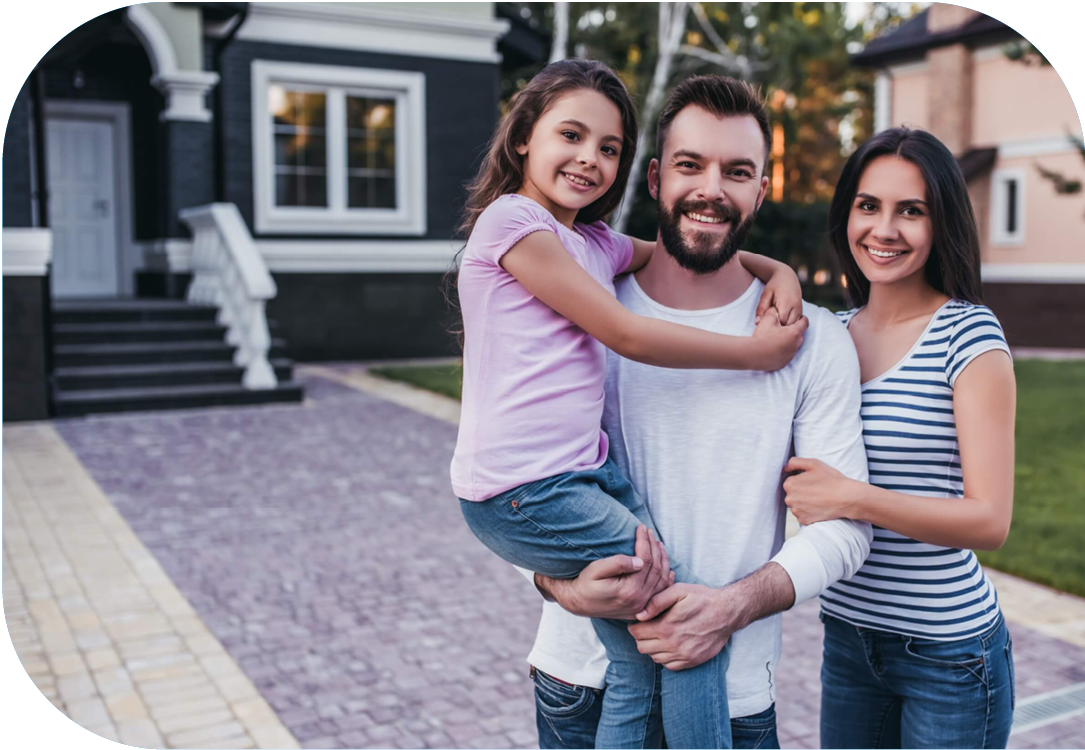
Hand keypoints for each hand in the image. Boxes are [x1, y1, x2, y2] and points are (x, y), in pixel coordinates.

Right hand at [539, 525, 674, 619]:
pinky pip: (660, 593)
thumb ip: (617, 564)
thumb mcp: (596, 570)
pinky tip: (668, 569)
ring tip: (659, 544)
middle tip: (649, 531)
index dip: (645, 541)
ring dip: (662, 560)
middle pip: (656, 569)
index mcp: (629, 590)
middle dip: (654, 547)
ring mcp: (642, 607)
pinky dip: (666, 580)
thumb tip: (640, 561)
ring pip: (661, 580)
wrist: (577, 603)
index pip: (646, 560)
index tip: (641, 527)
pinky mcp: (641, 609)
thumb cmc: (585, 583)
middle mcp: (639, 601)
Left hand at [628, 583, 742, 670]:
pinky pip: (669, 666)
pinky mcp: (692, 661)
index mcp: (666, 627)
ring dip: (653, 648)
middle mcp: (673, 645)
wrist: (727, 612)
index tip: (640, 621)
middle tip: (648, 628)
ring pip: (654, 658)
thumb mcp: (678, 591)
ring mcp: (683, 656)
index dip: (635, 626)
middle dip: (641, 637)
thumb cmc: (701, 599)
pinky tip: (670, 645)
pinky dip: (666, 658)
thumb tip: (639, 615)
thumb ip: (656, 602)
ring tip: (660, 635)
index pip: (636, 634)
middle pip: (642, 647)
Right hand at [751, 308, 808, 370]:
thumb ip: (774, 311)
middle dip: (794, 331)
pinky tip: (773, 349)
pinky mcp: (784, 363)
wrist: (753, 354)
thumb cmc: (762, 336)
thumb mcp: (768, 318)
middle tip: (783, 328)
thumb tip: (776, 310)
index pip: (805, 323)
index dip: (802, 318)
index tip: (797, 318)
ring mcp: (791, 355)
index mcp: (794, 333)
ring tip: (777, 339)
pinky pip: (787, 354)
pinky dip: (783, 351)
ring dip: (788, 342)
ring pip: (793, 346)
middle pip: (800, 335)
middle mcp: (796, 345)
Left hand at [756, 269, 802, 325]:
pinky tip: (782, 319)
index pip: (781, 321)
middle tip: (772, 322)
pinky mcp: (801, 310)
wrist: (787, 276)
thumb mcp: (765, 295)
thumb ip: (761, 308)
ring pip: (794, 325)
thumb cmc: (774, 285)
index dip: (774, 324)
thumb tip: (757, 323)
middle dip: (780, 327)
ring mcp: (800, 309)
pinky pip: (797, 322)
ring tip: (777, 320)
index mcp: (786, 302)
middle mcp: (796, 307)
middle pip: (789, 325)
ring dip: (786, 325)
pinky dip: (790, 323)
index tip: (768, 321)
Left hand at [783, 457, 861, 524]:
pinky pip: (802, 514)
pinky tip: (818, 507)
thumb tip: (785, 468)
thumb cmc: (832, 479)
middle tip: (817, 490)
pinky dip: (809, 512)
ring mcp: (796, 511)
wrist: (847, 498)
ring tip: (819, 498)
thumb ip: (795, 462)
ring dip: (804, 502)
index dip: (802, 480)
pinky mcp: (803, 520)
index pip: (790, 481)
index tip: (813, 481)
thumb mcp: (813, 463)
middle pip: (792, 494)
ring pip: (797, 505)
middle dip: (801, 491)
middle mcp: (789, 499)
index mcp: (789, 484)